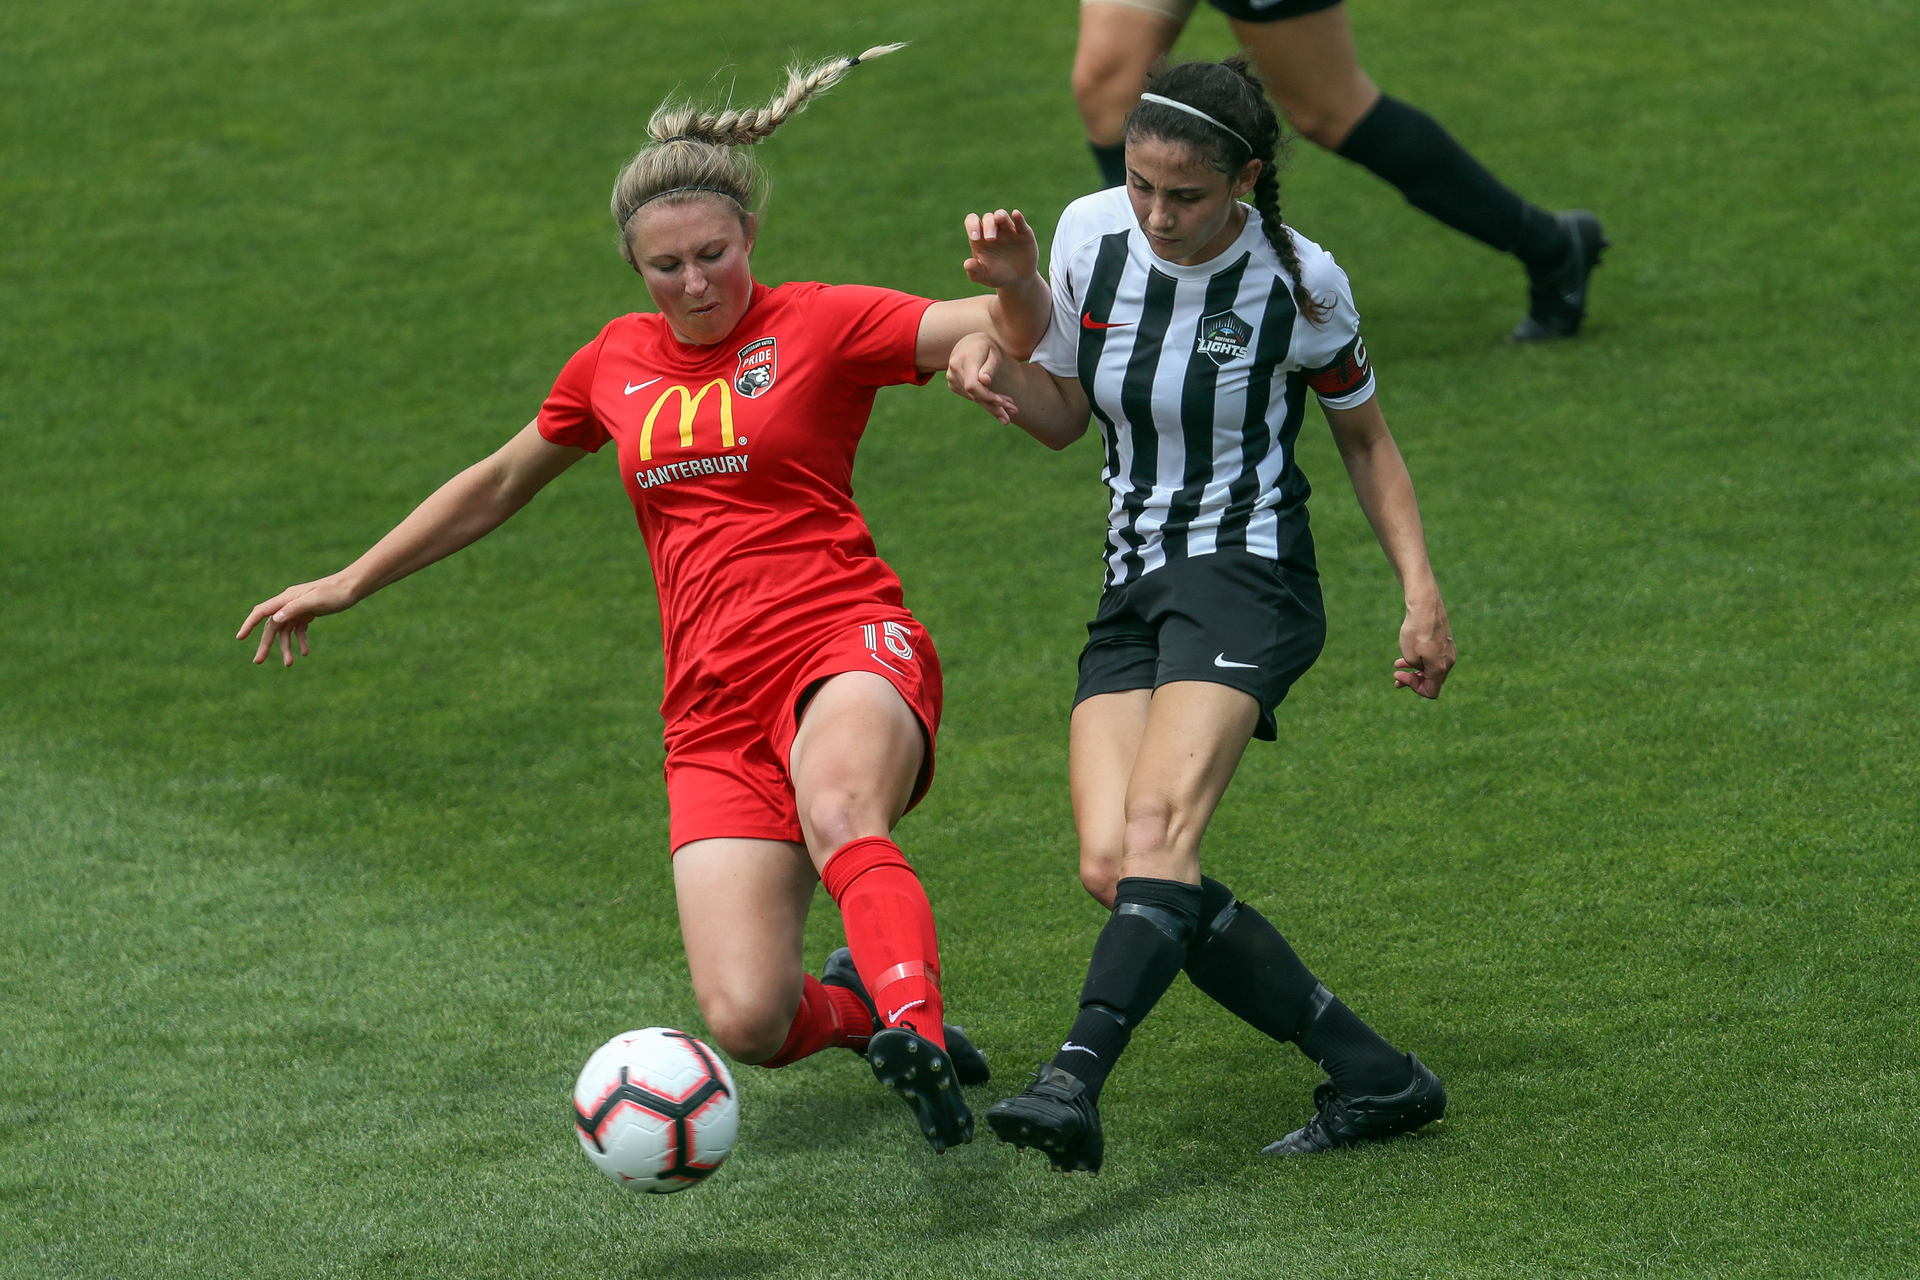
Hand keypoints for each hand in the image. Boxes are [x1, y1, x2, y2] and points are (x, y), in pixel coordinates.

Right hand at [237, 573, 359, 666]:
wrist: (352, 587)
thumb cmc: (335, 592)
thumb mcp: (316, 600)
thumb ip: (295, 609)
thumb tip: (274, 619)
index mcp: (287, 598)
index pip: (262, 611)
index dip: (249, 624)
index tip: (240, 638)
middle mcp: (289, 603)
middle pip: (272, 626)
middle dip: (266, 644)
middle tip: (258, 661)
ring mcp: (298, 609)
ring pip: (286, 631)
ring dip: (286, 647)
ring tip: (289, 664)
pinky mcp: (308, 613)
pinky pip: (299, 630)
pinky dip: (300, 641)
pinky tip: (305, 653)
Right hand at [946, 332, 1017, 423]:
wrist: (971, 343)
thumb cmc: (986, 347)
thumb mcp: (994, 353)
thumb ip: (990, 367)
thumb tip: (985, 381)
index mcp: (966, 358)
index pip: (973, 385)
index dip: (987, 396)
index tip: (1002, 402)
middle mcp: (955, 368)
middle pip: (974, 394)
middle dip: (994, 406)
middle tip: (1014, 412)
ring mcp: (951, 377)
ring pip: (973, 397)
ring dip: (992, 406)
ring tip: (1012, 409)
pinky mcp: (953, 383)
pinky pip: (970, 396)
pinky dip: (984, 401)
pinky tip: (999, 404)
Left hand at [962, 209, 1037, 289]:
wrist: (1017, 280)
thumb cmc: (997, 276)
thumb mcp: (984, 276)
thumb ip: (975, 271)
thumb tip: (967, 264)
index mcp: (980, 238)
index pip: (972, 222)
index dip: (972, 226)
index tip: (975, 238)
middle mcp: (994, 230)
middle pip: (988, 218)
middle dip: (988, 226)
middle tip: (990, 239)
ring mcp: (1009, 230)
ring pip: (1002, 215)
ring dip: (1000, 216)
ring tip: (999, 219)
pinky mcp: (1024, 234)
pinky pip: (1020, 222)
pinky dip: (1018, 217)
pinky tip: (1016, 214)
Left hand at [1394, 597, 1454, 698]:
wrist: (1426, 606)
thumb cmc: (1416, 631)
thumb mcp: (1409, 656)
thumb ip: (1416, 669)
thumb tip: (1420, 669)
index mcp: (1440, 668)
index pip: (1431, 692)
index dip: (1414, 688)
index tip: (1401, 676)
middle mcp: (1448, 662)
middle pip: (1432, 681)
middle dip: (1414, 680)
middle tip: (1396, 676)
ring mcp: (1449, 651)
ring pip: (1432, 668)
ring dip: (1415, 670)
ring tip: (1398, 666)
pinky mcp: (1446, 642)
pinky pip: (1434, 657)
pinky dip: (1421, 659)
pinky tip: (1407, 652)